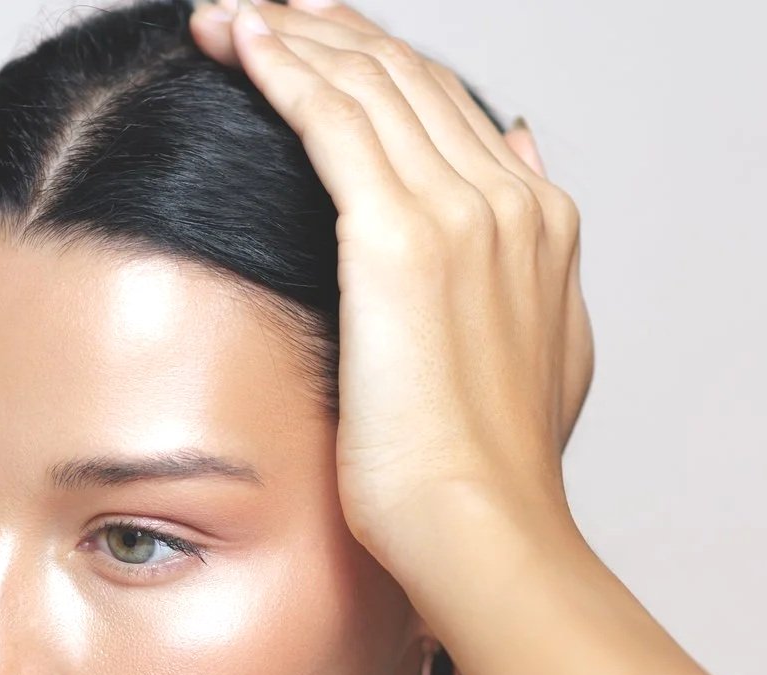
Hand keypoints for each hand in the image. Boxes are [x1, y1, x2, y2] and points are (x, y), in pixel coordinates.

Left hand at [192, 0, 594, 578]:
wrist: (483, 531)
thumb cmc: (488, 477)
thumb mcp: (537, 350)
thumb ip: (528, 251)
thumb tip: (519, 147)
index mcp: (540, 222)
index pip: (446, 106)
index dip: (377, 61)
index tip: (314, 36)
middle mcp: (509, 198)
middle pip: (405, 76)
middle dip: (326, 29)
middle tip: (257, 6)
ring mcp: (460, 211)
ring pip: (364, 82)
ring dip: (288, 34)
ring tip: (226, 12)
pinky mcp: (397, 236)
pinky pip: (329, 117)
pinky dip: (279, 65)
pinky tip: (234, 39)